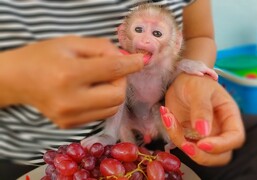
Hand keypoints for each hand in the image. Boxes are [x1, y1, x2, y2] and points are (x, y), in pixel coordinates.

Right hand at [0, 36, 143, 127]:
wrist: (19, 79)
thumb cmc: (45, 56)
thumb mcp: (72, 43)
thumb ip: (102, 48)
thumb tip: (127, 59)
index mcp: (69, 75)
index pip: (111, 70)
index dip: (131, 64)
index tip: (142, 60)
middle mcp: (70, 100)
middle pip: (117, 95)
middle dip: (121, 81)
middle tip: (110, 71)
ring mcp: (69, 117)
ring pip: (113, 108)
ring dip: (114, 92)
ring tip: (99, 81)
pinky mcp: (69, 126)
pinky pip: (101, 115)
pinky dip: (103, 102)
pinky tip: (90, 92)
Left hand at [161, 73, 244, 165]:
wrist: (181, 80)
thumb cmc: (195, 81)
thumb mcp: (199, 90)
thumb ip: (202, 109)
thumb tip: (203, 132)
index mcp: (229, 116)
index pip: (235, 138)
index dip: (221, 145)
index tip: (202, 143)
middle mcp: (220, 130)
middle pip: (221, 156)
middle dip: (203, 156)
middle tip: (185, 144)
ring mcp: (205, 136)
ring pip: (201, 155)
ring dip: (183, 145)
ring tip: (170, 119)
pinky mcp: (190, 137)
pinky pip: (182, 144)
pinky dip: (173, 134)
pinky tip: (167, 116)